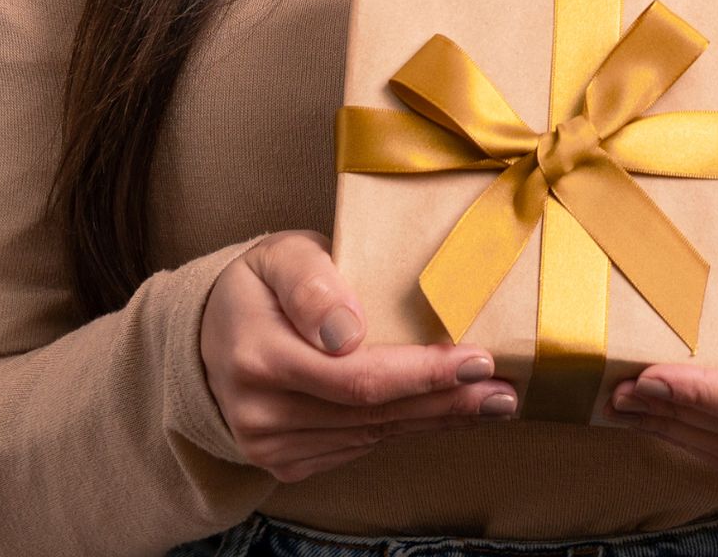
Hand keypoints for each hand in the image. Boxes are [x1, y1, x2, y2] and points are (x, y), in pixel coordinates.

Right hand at [199, 229, 519, 482]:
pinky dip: (404, 428)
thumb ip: (312, 281)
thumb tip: (346, 330)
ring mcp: (271, 445)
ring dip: (436, 419)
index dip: (421, 373)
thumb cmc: (262, 283)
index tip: (476, 359)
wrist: (213, 334)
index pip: (354, 376)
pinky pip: (357, 446)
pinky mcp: (285, 462)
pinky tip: (441, 413)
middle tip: (503, 391)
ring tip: (490, 402)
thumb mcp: (280, 255)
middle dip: (446, 400)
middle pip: (371, 413)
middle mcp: (260, 412)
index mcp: (258, 355)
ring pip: (371, 434)